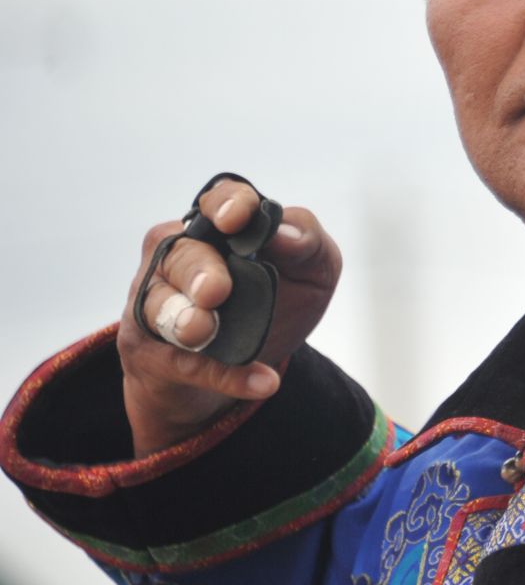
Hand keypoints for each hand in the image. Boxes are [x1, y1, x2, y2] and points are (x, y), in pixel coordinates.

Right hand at [118, 176, 342, 457]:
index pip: (215, 203)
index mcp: (218, 228)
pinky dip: (220, 373)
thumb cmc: (279, 297)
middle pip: (179, 254)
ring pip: (158, 305)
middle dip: (196, 271)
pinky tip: (260, 381)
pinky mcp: (152, 350)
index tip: (236, 220)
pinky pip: (180, 361)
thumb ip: (307, 242)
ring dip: (183, 320)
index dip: (224, 206)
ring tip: (203, 332)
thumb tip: (287, 232)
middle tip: (215, 291)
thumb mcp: (311, 270)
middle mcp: (177, 257)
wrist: (254, 358)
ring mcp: (156, 303)